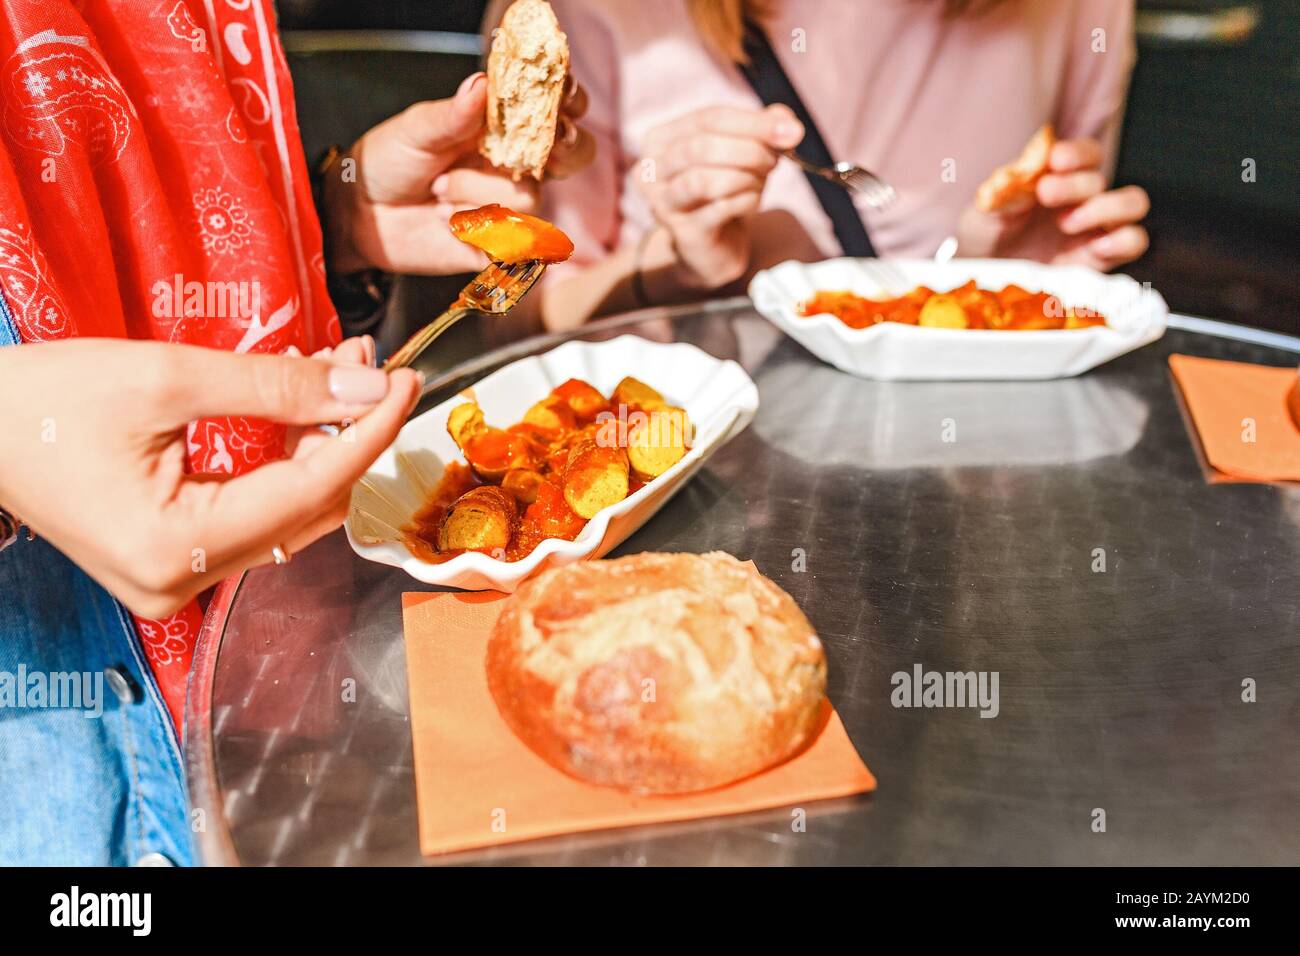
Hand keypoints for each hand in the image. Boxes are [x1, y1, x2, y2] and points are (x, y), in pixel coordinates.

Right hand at [0, 337, 420, 617]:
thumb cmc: (43, 401)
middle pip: (305, 509)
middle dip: (348, 433)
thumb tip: (367, 384)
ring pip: (286, 515)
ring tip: (342, 373)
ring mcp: (174, 580)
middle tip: (373, 364)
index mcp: (172, 548)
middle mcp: (179, 582)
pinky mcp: (170, 562)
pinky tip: (303, 413)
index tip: (405, 383)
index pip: (310, 491)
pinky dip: (285, 466)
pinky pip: (253, 517)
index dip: (368, 433)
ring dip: (321, 446)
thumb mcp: (166, 378)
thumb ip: (278, 387)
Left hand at [326, 72, 593, 274]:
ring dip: (478, 192)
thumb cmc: (390, 161)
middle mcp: (514, 161)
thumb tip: (481, 83)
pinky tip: (449, 223)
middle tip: (534, 148)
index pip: (553, 105)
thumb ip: (454, 113)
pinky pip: (513, 239)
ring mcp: (510, 202)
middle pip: (573, 153)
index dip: (568, 100)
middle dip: (563, 149)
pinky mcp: (501, 243)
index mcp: (500, 123)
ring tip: (440, 190)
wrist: (362, 213)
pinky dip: (478, 229)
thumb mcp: (417, 128)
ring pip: (529, 196)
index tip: (559, 99)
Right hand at [638, 105, 803, 288]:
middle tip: (774, 161)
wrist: (714, 248)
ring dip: (745, 177)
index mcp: (661, 139)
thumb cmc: (725, 192)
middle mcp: (652, 169)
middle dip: (749, 151)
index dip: (752, 122)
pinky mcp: (682, 231)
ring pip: (704, 179)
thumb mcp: (745, 154)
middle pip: (701, 146)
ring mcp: (663, 203)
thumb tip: (787, 123)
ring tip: (760, 182)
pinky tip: (751, 202)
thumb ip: (763, 130)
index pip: (708, 119)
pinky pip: (719, 208)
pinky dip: (746, 201)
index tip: (791, 131)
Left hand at [958, 137, 1149, 270]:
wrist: (985, 277)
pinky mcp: (1102, 259)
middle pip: (1102, 179)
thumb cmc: (987, 236)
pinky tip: (1095, 247)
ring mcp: (1095, 228)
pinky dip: (1123, 240)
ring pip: (1133, 203)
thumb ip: (1001, 194)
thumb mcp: (983, 214)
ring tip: (1066, 224)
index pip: (1086, 153)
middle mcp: (1083, 199)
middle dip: (1076, 185)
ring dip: (1105, 208)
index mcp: (1060, 177)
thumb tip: (1018, 176)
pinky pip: (1133, 242)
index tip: (1055, 160)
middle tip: (1046, 195)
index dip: (1077, 153)